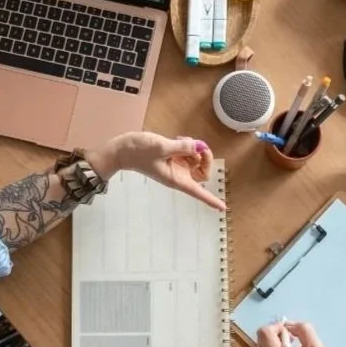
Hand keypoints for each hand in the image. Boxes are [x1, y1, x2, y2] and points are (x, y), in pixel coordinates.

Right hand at [88, 133, 225, 210]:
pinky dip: (188, 144)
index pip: (197, 192)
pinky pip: (188, 152)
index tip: (223, 207)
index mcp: (176, 179)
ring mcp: (176, 165)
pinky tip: (178, 139)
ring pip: (196, 160)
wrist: (122, 149)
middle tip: (198, 146)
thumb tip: (199, 146)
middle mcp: (178, 174)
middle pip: (202, 172)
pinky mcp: (172, 156)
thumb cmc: (138, 152)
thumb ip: (182, 147)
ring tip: (182, 140)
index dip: (211, 200)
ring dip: (195, 148)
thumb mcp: (161, 148)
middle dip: (204, 158)